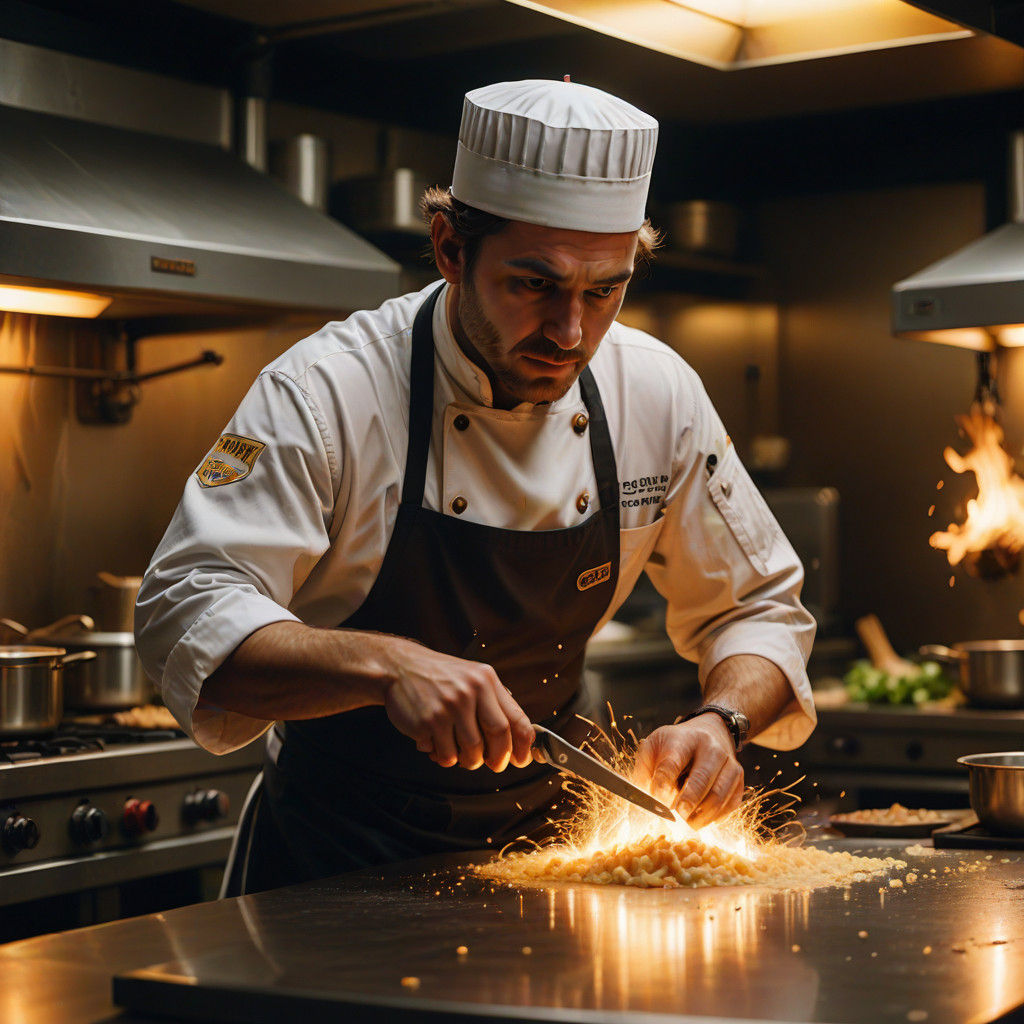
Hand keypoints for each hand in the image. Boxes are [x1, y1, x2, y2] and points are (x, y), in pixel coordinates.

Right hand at [381, 639, 534, 771]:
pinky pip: (445, 755)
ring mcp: (449, 707)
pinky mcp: (429, 722)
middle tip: (494, 764)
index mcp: (485, 680)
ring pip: (472, 752)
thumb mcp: (472, 676)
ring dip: (468, 760)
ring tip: (457, 749)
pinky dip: (443, 756)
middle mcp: (470, 691)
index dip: (523, 745)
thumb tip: (519, 735)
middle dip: (498, 758)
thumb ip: (494, 701)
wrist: (400, 668)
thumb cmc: (439, 677)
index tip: (522, 760)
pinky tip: (436, 742)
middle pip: (498, 736)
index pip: (515, 718)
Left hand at [632, 717, 743, 827]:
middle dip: (688, 801)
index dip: (663, 784)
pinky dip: (716, 817)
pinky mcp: (739, 779)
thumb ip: (644, 772)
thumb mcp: (654, 746)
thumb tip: (644, 799)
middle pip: (701, 778)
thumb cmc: (676, 744)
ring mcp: (729, 763)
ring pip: (719, 795)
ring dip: (702, 815)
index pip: (672, 762)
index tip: (656, 799)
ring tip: (687, 822)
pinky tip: (703, 818)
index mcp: (684, 738)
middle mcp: (711, 748)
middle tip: (676, 816)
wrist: (711, 731)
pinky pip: (731, 804)